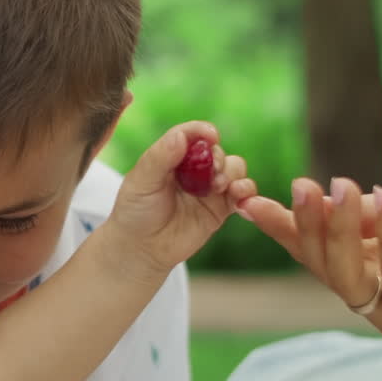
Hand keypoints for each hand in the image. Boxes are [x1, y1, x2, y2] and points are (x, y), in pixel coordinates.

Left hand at [103, 121, 256, 275]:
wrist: (142, 249)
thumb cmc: (135, 212)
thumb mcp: (141, 182)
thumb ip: (160, 157)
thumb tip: (181, 135)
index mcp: (171, 156)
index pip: (190, 135)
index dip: (202, 131)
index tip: (211, 135)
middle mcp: (193, 169)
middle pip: (217, 151)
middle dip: (219, 158)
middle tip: (212, 171)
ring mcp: (209, 188)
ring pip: (234, 168)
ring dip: (233, 173)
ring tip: (220, 187)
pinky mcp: (221, 208)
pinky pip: (242, 194)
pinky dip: (246, 191)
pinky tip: (238, 196)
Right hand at [240, 177, 381, 349]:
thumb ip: (377, 210)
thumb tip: (331, 205)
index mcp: (373, 261)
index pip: (317, 246)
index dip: (284, 225)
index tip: (249, 200)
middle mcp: (378, 292)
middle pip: (321, 263)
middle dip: (304, 226)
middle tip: (299, 186)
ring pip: (345, 278)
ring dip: (336, 232)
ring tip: (341, 188)